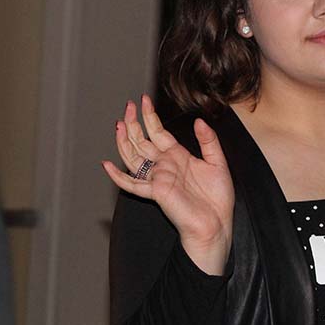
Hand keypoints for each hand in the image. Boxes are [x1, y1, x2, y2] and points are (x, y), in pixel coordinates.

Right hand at [102, 95, 233, 275]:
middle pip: (142, 141)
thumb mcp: (217, 162)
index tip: (144, 101)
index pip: (158, 132)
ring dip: (124, 141)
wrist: (216, 223)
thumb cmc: (217, 198)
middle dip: (134, 123)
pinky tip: (107, 165)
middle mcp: (164, 165)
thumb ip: (208, 141)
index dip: (150, 117)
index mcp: (177, 156)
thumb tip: (199, 121)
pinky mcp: (155, 192)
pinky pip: (132, 184)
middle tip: (128, 105)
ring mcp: (157, 178)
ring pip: (133, 157)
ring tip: (119, 124)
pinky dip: (118, 176)